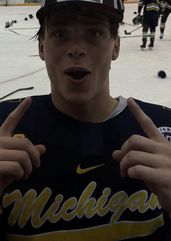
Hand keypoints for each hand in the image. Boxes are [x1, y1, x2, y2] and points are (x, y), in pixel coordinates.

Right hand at [0, 97, 45, 226]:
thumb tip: (43, 148)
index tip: (30, 99)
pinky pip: (17, 167)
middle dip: (34, 157)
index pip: (11, 120)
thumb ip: (28, 153)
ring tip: (25, 175)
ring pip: (23, 156)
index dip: (21, 109)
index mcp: (0, 137)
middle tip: (35, 167)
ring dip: (28, 169)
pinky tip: (17, 178)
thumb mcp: (17, 162)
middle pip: (25, 143)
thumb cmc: (1, 175)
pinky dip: (21, 174)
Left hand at [113, 98, 170, 214]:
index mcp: (162, 144)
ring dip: (123, 165)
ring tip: (125, 173)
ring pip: (133, 155)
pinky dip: (130, 173)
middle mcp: (164, 149)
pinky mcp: (164, 176)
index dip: (138, 111)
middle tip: (122, 164)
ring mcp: (165, 162)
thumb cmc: (166, 182)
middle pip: (134, 140)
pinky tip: (133, 177)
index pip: (148, 124)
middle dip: (123, 151)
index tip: (129, 99)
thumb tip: (115, 153)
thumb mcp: (148, 167)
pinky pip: (138, 170)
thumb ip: (134, 159)